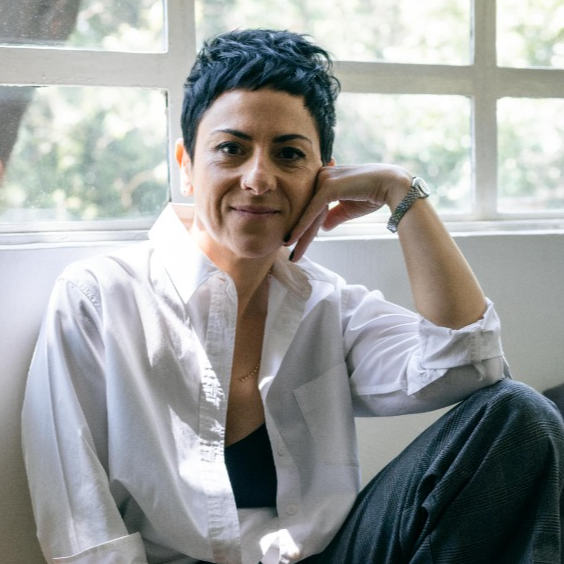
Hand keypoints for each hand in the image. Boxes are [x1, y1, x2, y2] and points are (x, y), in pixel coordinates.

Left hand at [286, 163, 411, 261]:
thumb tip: (323, 228)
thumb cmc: (373, 194)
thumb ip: (333, 215)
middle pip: (307, 210)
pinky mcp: (327, 187)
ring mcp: (323, 180)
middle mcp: (321, 175)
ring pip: (308, 213)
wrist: (391, 185)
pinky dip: (302, 228)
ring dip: (299, 235)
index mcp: (325, 178)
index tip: (295, 241)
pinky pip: (312, 212)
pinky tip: (292, 241)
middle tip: (289, 251)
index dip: (304, 224)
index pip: (311, 205)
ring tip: (292, 253)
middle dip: (299, 232)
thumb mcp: (348, 208)